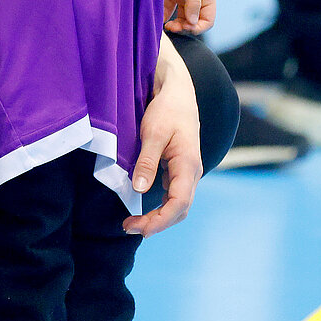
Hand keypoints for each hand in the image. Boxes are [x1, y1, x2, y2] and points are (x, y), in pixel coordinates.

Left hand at [123, 40, 200, 235]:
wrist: (178, 92)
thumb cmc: (167, 109)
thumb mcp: (153, 132)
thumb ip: (147, 161)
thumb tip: (140, 189)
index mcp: (188, 164)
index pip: (179, 202)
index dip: (160, 220)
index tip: (139, 228)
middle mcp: (192, 172)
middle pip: (180, 209)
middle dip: (156, 223)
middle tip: (128, 227)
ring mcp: (187, 172)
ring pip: (178, 204)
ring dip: (158, 218)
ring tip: (132, 223)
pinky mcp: (179, 170)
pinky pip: (174, 196)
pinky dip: (160, 207)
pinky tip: (143, 209)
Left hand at [162, 0, 214, 32]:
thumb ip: (193, 3)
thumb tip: (193, 23)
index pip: (207, 21)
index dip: (198, 28)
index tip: (186, 26)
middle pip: (192, 23)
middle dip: (184, 28)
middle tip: (173, 27)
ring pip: (178, 19)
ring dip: (173, 25)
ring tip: (165, 25)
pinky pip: (166, 11)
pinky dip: (161, 17)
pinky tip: (156, 17)